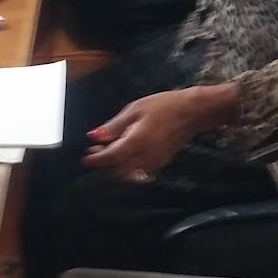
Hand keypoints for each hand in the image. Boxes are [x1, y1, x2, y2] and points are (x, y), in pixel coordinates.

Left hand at [84, 84, 238, 179]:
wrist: (193, 112)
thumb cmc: (165, 106)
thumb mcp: (135, 109)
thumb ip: (115, 125)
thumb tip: (95, 136)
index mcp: (137, 141)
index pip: (111, 157)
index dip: (96, 160)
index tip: (85, 159)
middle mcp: (145, 156)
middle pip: (117, 169)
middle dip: (104, 163)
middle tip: (94, 151)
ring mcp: (154, 161)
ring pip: (128, 172)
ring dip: (115, 165)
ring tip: (108, 149)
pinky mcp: (160, 162)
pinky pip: (139, 169)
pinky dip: (127, 163)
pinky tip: (125, 150)